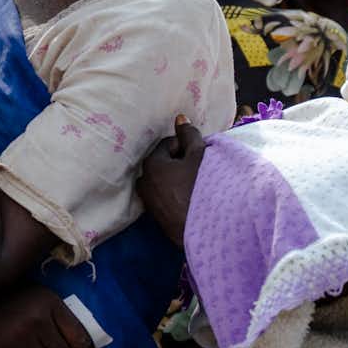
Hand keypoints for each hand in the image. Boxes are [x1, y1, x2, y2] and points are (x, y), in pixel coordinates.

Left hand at [139, 120, 206, 242]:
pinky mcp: (156, 216)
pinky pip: (164, 196)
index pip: (167, 144)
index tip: (199, 155)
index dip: (185, 146)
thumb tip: (180, 118)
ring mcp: (148, 200)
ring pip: (163, 180)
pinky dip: (175, 193)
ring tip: (195, 184)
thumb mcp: (199, 156)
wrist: (203, 229)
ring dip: (176, 178)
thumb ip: (189, 135)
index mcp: (151, 164)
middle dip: (179, 162)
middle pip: (163, 162)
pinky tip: (190, 198)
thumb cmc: (201, 188)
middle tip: (198, 169)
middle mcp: (144, 181)